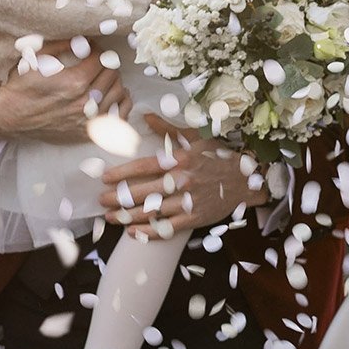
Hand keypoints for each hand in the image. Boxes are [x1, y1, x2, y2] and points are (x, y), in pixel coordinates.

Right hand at [0, 41, 129, 142]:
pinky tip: (111, 97)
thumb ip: (62, 45)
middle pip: (112, 74)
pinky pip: (118, 117)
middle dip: (106, 64)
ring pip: (119, 93)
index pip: (101, 59)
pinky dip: (119, 105)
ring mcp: (88, 121)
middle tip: (97, 62)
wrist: (9, 116)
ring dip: (113, 82)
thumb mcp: (37, 58)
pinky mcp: (87, 133)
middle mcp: (85, 103)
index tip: (90, 49)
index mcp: (74, 82)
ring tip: (103, 77)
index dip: (96, 50)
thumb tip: (84, 38)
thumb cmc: (21, 86)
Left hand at [99, 118, 270, 235]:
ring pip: (151, 212)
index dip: (121, 173)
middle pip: (142, 192)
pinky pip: (166, 228)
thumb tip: (146, 116)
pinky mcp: (194, 219)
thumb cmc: (218, 156)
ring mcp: (188, 201)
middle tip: (102, 201)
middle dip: (118, 198)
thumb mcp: (194, 138)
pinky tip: (133, 232)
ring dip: (127, 216)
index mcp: (179, 159)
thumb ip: (168, 129)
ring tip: (111, 217)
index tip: (105, 178)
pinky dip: (147, 232)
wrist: (246, 179)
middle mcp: (182, 181)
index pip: (143, 167)